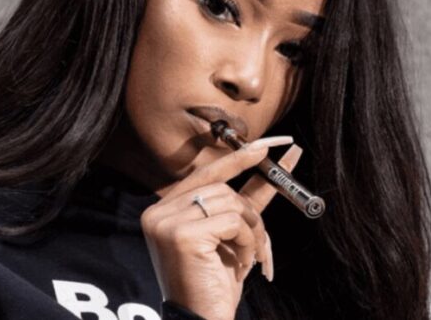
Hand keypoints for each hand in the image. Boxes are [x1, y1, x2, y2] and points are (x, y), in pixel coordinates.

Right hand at [141, 136, 302, 319]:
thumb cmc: (214, 284)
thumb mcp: (229, 236)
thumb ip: (245, 202)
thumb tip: (273, 166)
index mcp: (163, 210)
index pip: (204, 174)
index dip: (237, 159)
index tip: (266, 145)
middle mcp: (157, 212)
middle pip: (222, 187)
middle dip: (250, 212)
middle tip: (261, 241)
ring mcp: (166, 222)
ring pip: (231, 202)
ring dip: (252, 231)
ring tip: (248, 258)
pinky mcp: (181, 234)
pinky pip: (233, 220)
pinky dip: (247, 241)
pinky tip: (240, 264)